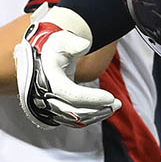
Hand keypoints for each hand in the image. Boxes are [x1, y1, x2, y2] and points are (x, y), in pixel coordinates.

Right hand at [14, 9, 120, 129]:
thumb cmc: (54, 49)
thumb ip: (73, 42)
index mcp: (48, 80)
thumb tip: (84, 45)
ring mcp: (49, 107)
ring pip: (75, 120)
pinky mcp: (55, 112)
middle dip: (98, 109)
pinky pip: (73, 121)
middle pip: (74, 112)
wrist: (43, 60)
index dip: (92, 98)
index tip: (110, 97)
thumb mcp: (62, 40)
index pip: (72, 95)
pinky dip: (89, 118)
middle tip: (117, 103)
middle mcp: (46, 97)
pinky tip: (103, 110)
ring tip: (114, 106)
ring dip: (96, 115)